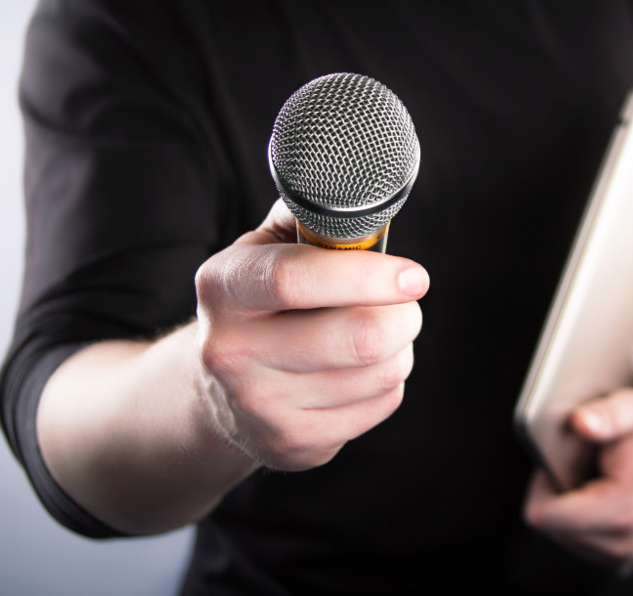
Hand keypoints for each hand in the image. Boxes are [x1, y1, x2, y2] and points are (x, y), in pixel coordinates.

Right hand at [194, 199, 428, 471]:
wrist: (217, 393)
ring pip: (381, 372)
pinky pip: (381, 404)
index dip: (367, 275)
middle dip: (403, 314)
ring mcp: (259, 406)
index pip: (296, 279)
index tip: (414, 275)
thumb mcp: (267, 250)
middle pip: (358, 337)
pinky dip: (389, 382)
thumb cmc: (264, 302)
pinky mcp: (292, 445)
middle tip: (406, 301)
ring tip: (379, 332)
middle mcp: (230, 351)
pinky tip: (361, 370)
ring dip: (400, 346)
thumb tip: (368, 188)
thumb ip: (310, 219)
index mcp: (223, 287)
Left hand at [523, 388, 632, 565]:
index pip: (545, 515)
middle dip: (555, 492)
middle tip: (581, 466)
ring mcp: (620, 552)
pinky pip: (574, 539)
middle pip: (549, 526)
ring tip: (592, 478)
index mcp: (620, 510)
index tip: (558, 461)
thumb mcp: (632, 408)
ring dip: (566, 504)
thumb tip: (580, 422)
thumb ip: (605, 415)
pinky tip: (597, 493)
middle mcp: (621, 540)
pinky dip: (578, 516)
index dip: (542, 482)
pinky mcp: (618, 555)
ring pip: (559, 534)